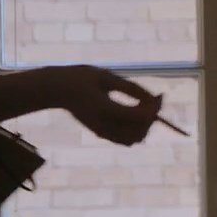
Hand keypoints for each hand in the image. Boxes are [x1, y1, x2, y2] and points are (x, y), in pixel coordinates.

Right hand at [45, 65, 161, 145]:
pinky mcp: (101, 134)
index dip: (154, 108)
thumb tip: (153, 98)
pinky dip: (135, 130)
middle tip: (156, 98)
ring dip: (144, 126)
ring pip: (133, 139)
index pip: (139, 116)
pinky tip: (135, 113)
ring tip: (145, 105)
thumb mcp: (106, 77)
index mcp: (105, 109)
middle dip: (151, 117)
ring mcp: (102, 133)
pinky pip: (125, 139)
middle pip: (139, 131)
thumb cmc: (80, 78)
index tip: (160, 95)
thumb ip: (130, 88)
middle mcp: (104, 126)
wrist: (56, 90)